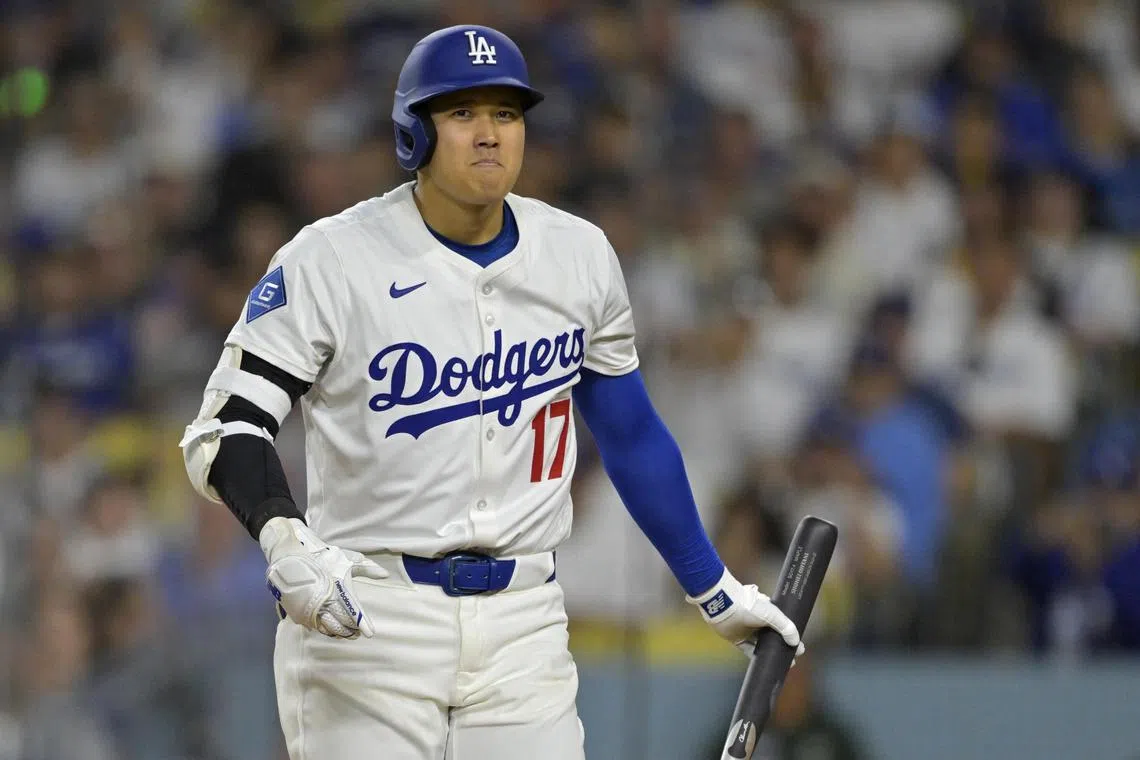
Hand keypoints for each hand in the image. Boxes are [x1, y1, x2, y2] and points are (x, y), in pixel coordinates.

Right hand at [259, 517, 387, 638]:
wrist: (291, 556)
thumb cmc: (322, 557)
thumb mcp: (347, 559)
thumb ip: (367, 568)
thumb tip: (385, 575)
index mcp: (338, 590)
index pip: (353, 612)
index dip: (363, 624)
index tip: (370, 633)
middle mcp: (325, 603)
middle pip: (341, 624)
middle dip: (351, 630)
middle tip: (358, 633)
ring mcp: (311, 610)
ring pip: (328, 629)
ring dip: (339, 633)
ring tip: (348, 633)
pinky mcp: (300, 614)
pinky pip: (316, 627)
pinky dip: (326, 630)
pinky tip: (331, 630)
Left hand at [687, 568, 804, 659]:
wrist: (725, 605)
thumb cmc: (749, 605)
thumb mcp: (772, 614)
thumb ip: (785, 627)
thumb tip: (795, 641)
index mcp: (767, 611)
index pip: (783, 626)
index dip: (791, 636)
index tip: (800, 647)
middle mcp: (758, 621)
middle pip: (774, 637)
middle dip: (784, 647)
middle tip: (794, 657)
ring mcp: (748, 630)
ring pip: (763, 645)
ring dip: (772, 653)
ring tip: (784, 663)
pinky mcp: (738, 639)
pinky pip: (749, 650)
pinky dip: (758, 657)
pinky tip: (767, 663)